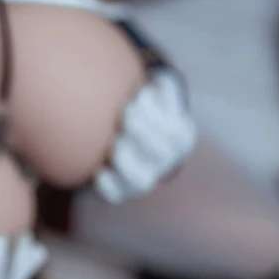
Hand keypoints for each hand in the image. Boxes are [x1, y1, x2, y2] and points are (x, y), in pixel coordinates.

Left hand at [93, 68, 196, 203]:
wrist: (118, 133)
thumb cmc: (139, 106)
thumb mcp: (154, 94)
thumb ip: (160, 88)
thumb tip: (157, 82)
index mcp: (179, 140)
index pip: (179, 134)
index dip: (161, 115)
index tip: (141, 94)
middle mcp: (164, 164)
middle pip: (162, 155)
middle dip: (145, 132)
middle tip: (126, 112)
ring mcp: (143, 180)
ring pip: (141, 182)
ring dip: (127, 161)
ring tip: (114, 142)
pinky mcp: (118, 191)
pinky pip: (114, 196)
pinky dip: (107, 184)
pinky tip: (98, 170)